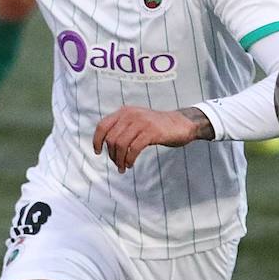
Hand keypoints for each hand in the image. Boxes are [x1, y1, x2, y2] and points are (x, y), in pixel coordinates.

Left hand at [93, 106, 209, 172]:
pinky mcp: (151, 131)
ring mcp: (141, 122)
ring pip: (121, 144)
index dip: (97, 140)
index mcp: (124, 112)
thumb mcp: (137, 121)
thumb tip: (107, 144)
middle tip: (117, 164)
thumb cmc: (157, 126)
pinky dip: (129, 159)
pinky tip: (131, 164)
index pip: (103, 125)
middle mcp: (130, 114)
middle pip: (111, 138)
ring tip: (123, 167)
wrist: (181, 124)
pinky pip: (134, 148)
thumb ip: (123, 127)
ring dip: (119, 159)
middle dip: (111, 155)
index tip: (98, 152)